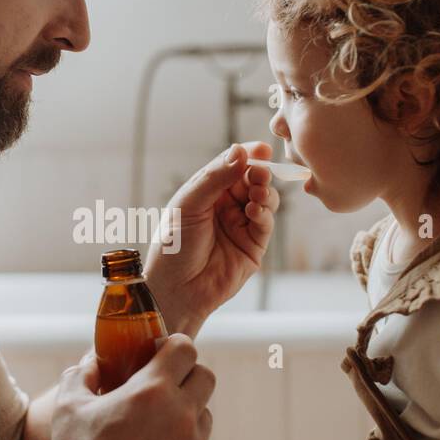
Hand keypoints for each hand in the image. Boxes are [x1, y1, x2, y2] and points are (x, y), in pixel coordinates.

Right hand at [47, 335, 215, 439]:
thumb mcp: (68, 409)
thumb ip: (81, 376)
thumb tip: (90, 363)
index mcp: (153, 390)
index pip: (186, 349)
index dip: (174, 346)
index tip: (161, 353)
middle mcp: (181, 415)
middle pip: (205, 377)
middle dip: (187, 375)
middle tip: (163, 386)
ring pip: (203, 416)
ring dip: (186, 413)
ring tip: (155, 427)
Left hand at [143, 141, 280, 336]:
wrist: (176, 290)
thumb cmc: (173, 246)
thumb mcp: (188, 204)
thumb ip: (214, 178)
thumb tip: (240, 151)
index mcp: (206, 192)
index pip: (231, 166)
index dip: (247, 156)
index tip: (262, 149)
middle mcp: (224, 207)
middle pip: (251, 180)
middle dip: (259, 174)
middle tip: (260, 172)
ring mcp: (240, 226)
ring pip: (264, 200)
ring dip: (264, 193)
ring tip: (257, 192)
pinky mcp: (252, 247)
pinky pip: (266, 224)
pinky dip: (264, 214)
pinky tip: (254, 212)